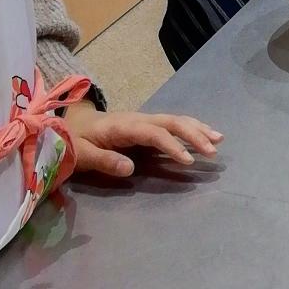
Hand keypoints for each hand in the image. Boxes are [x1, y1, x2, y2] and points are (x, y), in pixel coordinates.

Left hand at [63, 101, 221, 178]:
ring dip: (197, 129)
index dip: (172, 145)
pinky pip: (172, 125)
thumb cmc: (74, 141)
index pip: (154, 133)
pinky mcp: (146, 127)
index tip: (188, 161)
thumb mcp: (81, 153)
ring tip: (219, 139)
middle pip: (171, 122)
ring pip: (175, 120)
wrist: (69, 124)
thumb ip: (104, 160)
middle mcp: (138, 119)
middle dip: (194, 134)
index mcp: (123, 126)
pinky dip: (191, 128)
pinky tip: (206, 136)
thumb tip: (130, 169)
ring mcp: (144, 121)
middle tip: (213, 150)